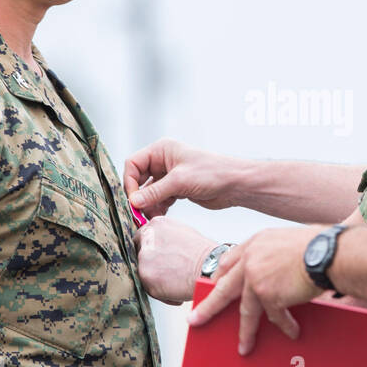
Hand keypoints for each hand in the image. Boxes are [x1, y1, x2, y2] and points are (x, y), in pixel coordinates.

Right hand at [124, 138, 244, 216]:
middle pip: (139, 179)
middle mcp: (163, 161)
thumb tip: (133, 202)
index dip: (130, 182)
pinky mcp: (177, 189)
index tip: (133, 200)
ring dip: (148, 205)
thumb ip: (154, 192)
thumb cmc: (212, 173)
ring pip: (149, 192)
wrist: (235, 184)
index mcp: (161, 150)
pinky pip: (159, 199)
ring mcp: (170, 176)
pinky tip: (160, 216)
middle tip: (138, 213)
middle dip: (139, 196)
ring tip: (152, 217)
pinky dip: (158, 208)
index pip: (133, 164)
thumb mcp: (180, 181)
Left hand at [134, 217, 217, 305]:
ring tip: (177, 280)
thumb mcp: (182, 233)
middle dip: (150, 263)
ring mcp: (144, 258)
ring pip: (143, 271)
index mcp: (156, 224)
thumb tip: (159, 245)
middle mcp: (147, 238)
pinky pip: (149, 288)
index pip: (141, 236)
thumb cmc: (203, 253)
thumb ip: (165, 236)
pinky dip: (161, 293)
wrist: (210, 268)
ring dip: (156, 278)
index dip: (149, 249)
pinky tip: (177, 289)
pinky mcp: (146, 277)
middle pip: (138, 253)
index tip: (156, 257)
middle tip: (166, 270)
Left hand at [187, 227, 323, 354]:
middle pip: (224, 288)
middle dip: (209, 307)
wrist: (329, 253)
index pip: (229, 263)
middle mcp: (251, 260)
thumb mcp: (288, 242)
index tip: (214, 288)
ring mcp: (257, 278)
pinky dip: (285, 325)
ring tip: (243, 347)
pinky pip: (275, 316)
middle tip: (195, 319)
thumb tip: (276, 270)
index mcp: (255, 244)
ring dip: (246, 332)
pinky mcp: (269, 295)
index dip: (222, 278)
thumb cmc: (319, 245)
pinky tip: (291, 332)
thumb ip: (273, 254)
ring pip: (247, 311)